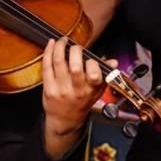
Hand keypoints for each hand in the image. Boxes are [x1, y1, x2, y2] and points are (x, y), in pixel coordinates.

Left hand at [41, 37, 107, 158]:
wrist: (64, 120)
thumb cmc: (81, 103)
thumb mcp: (97, 92)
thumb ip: (105, 76)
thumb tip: (113, 62)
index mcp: (91, 89)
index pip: (93, 73)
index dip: (92, 62)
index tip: (90, 58)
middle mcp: (76, 90)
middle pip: (75, 66)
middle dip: (75, 51)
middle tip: (75, 47)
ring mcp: (61, 89)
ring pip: (59, 63)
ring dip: (60, 47)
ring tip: (62, 41)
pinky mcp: (48, 88)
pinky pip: (47, 67)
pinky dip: (48, 52)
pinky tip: (51, 44)